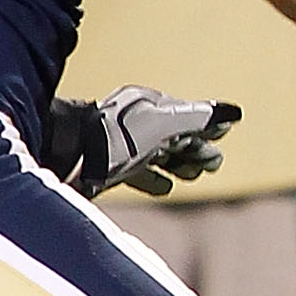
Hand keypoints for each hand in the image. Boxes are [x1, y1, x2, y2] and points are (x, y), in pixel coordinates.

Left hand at [44, 86, 242, 198]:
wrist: (61, 156)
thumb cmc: (111, 138)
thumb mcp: (161, 125)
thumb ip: (198, 119)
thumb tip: (234, 113)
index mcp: (147, 106)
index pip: (186, 115)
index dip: (207, 127)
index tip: (225, 135)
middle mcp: (133, 123)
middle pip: (173, 136)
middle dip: (195, 148)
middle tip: (213, 164)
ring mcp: (119, 146)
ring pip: (157, 155)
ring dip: (178, 164)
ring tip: (193, 175)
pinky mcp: (106, 169)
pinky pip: (137, 173)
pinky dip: (154, 180)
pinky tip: (165, 189)